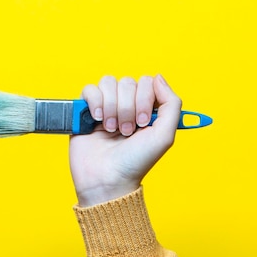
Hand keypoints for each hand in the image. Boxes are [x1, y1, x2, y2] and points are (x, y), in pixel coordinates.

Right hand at [69, 75, 181, 205]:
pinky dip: (94, 103)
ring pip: (108, 83)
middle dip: (127, 108)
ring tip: (111, 129)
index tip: (143, 123)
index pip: (147, 82)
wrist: (107, 179)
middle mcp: (126, 104)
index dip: (145, 100)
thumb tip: (158, 77)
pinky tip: (97, 120)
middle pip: (127, 82)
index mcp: (146, 108)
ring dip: (111, 107)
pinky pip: (89, 89)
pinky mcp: (85, 110)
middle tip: (126, 131)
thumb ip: (172, 104)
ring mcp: (106, 106)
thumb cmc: (135, 162)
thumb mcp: (165, 136)